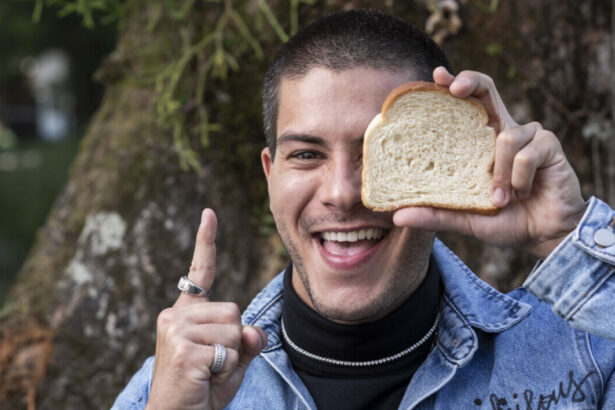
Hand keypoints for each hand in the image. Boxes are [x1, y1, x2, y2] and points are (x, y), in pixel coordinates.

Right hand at [147, 209, 266, 409]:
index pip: (200, 273)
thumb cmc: (202, 391)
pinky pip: (229, 351)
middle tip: (213, 366)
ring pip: (235, 329)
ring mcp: (176, 330)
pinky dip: (226, 372)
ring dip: (231, 358)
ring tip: (208, 373)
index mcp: (185, 315)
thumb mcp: (232, 363)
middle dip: (235, 343)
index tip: (209, 214)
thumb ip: (246, 342)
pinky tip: (205, 380)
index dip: (207, 242)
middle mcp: (175, 316)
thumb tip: (255, 331)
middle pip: (234, 311)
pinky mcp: (184, 348)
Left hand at [393, 67, 585, 258]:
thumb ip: (435, 215)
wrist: (545, 236)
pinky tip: (523, 194)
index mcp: (481, 142)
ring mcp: (529, 135)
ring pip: (505, 137)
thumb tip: (397, 217)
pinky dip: (519, 180)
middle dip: (470, 82)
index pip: (467, 105)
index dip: (453, 85)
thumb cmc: (505, 220)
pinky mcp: (549, 145)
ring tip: (499, 200)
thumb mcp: (465, 219)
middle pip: (486, 90)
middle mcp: (503, 130)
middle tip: (454, 88)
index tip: (436, 76)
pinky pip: (526, 155)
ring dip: (499, 174)